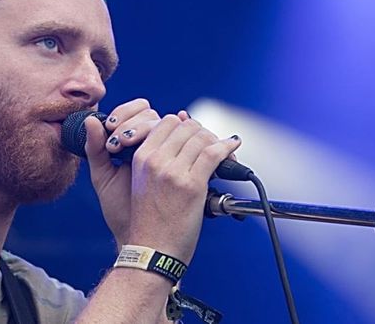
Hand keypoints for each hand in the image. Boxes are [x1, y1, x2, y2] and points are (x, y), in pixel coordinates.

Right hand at [85, 100, 240, 263]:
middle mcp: (155, 161)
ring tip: (224, 151)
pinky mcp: (192, 185)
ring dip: (216, 141)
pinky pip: (213, 154)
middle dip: (202, 132)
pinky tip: (233, 145)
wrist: (152, 251)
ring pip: (201, 138)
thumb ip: (157, 156)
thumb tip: (181, 131)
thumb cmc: (149, 221)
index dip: (185, 125)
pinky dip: (227, 146)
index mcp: (141, 158)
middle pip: (186, 127)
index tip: (194, 136)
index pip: (168, 122)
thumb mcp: (141, 181)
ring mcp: (173, 172)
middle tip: (211, 144)